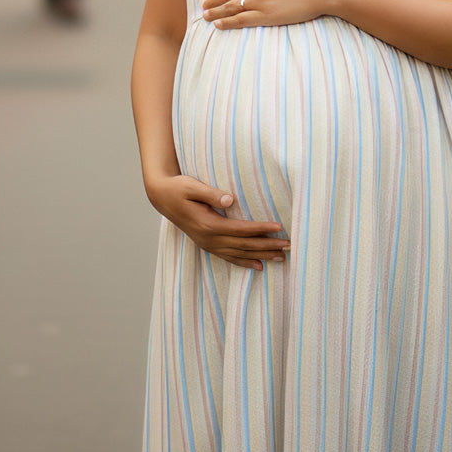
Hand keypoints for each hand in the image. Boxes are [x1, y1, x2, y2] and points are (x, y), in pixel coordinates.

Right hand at [148, 174, 288, 270]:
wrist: (161, 197)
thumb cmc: (178, 188)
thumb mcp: (191, 186)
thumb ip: (210, 193)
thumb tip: (229, 199)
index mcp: (208, 224)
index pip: (241, 229)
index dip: (260, 228)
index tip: (278, 226)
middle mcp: (209, 238)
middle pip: (244, 245)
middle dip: (268, 246)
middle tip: (289, 245)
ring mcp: (208, 244)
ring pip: (239, 254)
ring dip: (261, 256)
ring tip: (282, 258)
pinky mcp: (207, 244)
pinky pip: (229, 257)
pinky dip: (245, 262)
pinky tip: (259, 266)